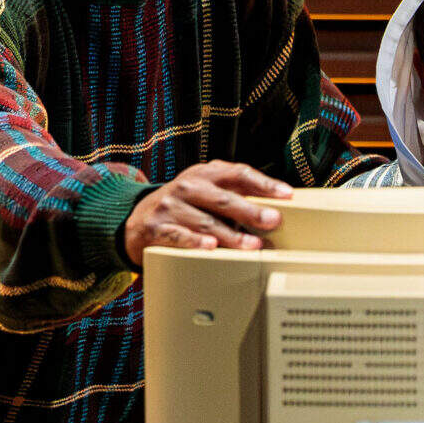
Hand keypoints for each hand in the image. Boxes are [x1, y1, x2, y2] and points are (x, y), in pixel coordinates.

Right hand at [122, 161, 291, 262]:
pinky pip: (179, 236)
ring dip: (231, 235)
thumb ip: (232, 193)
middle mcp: (187, 186)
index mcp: (204, 174)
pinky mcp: (157, 228)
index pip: (238, 174)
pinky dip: (196, 242)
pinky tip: (212, 248)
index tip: (287, 195)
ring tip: (253, 245)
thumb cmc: (183, 206)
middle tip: (273, 221)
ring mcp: (170, 207)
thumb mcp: (204, 191)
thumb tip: (274, 207)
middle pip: (224, 199)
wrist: (137, 220)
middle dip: (251, 211)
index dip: (264, 184)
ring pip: (205, 222)